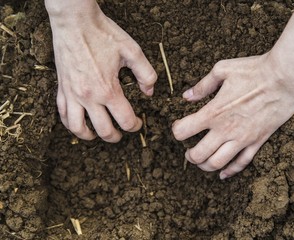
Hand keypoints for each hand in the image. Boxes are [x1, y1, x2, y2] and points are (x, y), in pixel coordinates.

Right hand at [48, 2, 156, 141]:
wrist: (75, 21)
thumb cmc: (103, 34)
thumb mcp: (132, 51)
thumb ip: (146, 74)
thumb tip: (149, 92)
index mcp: (108, 90)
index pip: (125, 120)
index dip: (135, 126)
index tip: (138, 123)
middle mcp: (89, 97)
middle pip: (103, 130)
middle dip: (116, 136)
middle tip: (121, 134)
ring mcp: (72, 94)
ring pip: (78, 128)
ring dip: (90, 136)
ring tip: (98, 135)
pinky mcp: (61, 88)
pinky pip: (62, 114)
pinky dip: (70, 124)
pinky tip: (78, 124)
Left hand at [172, 53, 293, 178]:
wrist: (285, 77)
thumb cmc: (254, 70)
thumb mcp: (222, 70)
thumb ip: (203, 85)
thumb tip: (187, 96)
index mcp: (213, 112)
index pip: (183, 131)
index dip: (177, 130)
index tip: (179, 127)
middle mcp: (225, 129)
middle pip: (199, 155)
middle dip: (189, 156)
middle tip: (188, 152)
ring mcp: (242, 138)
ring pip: (218, 163)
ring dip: (205, 166)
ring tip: (202, 161)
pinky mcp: (258, 141)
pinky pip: (242, 163)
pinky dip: (230, 171)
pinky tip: (223, 174)